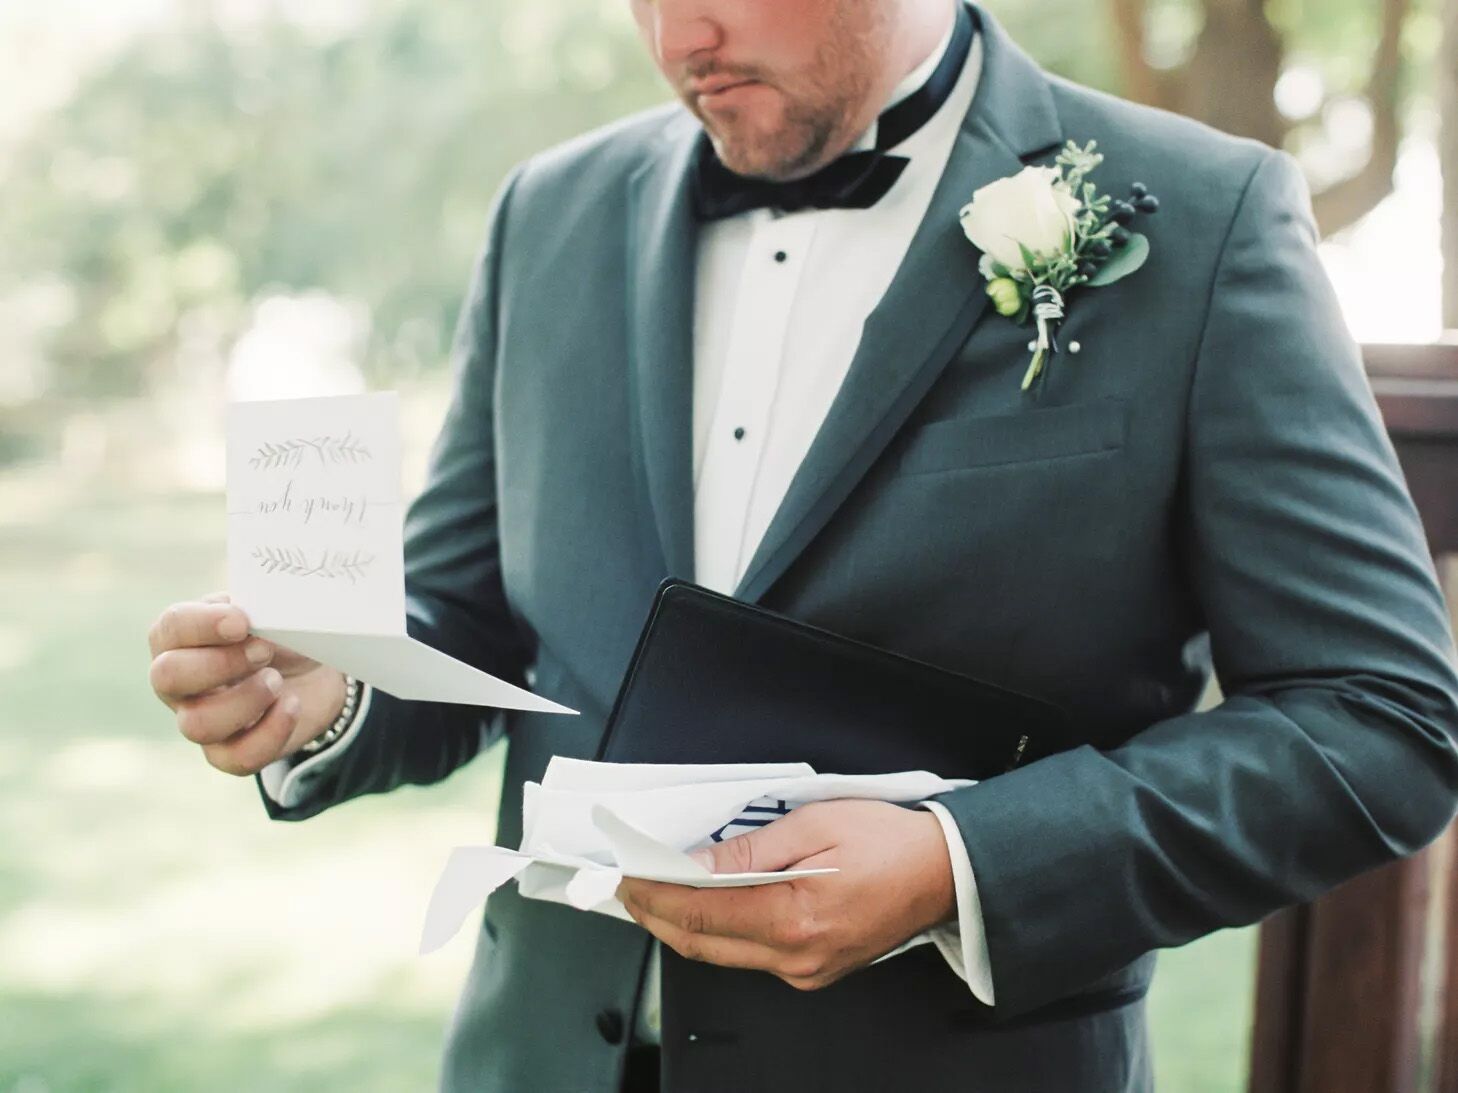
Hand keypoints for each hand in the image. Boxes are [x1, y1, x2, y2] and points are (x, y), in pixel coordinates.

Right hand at [148, 592, 347, 775]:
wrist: (318, 671)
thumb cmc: (282, 634)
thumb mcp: (270, 611)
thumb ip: (255, 607)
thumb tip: (252, 615)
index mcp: (181, 639)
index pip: (169, 628)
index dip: (202, 625)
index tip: (242, 622)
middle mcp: (179, 683)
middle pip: (166, 677)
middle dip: (220, 663)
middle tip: (264, 651)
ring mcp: (199, 720)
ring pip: (196, 724)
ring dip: (245, 699)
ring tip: (277, 681)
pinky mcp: (230, 752)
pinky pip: (236, 758)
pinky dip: (270, 732)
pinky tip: (291, 705)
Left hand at [616, 799, 955, 991]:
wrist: (944, 874)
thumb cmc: (889, 841)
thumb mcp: (814, 825)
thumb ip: (749, 851)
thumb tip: (695, 864)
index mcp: (795, 918)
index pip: (701, 914)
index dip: (654, 896)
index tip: (626, 876)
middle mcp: (796, 956)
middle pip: (702, 942)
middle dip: (656, 914)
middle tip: (627, 885)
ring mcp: (805, 970)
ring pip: (722, 953)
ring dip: (683, 924)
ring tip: (655, 892)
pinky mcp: (813, 970)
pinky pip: (750, 956)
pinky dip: (719, 931)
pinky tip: (704, 907)